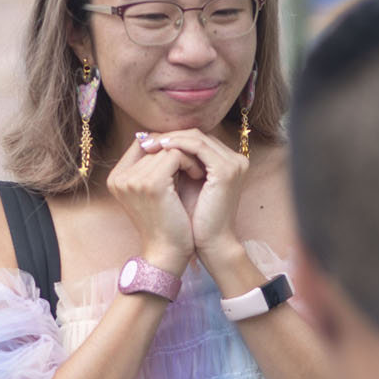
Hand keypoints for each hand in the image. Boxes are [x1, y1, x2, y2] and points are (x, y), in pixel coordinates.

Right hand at [106, 136, 200, 274]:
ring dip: (188, 156)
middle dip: (179, 150)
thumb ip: (152, 166)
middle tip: (196, 166)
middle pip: (155, 143)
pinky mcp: (151, 184)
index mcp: (116, 178)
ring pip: (167, 147)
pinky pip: (175, 155)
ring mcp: (133, 180)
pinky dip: (191, 162)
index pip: (142, 143)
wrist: (168, 252)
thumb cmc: (166, 223)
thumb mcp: (154, 191)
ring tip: (198, 173)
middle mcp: (119, 177)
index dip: (166, 146)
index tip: (184, 160)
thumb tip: (165, 137)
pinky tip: (199, 176)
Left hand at [135, 128, 247, 278]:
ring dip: (170, 138)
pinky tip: (161, 149)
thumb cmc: (195, 222)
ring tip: (149, 145)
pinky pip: (198, 146)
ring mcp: (233, 163)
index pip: (196, 139)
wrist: (212, 244)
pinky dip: (177, 145)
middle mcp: (234, 159)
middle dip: (168, 136)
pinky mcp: (226, 170)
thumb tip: (150, 146)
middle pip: (196, 134)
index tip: (146, 143)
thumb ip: (175, 166)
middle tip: (144, 141)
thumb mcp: (184, 187)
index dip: (171, 138)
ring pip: (196, 137)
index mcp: (226, 162)